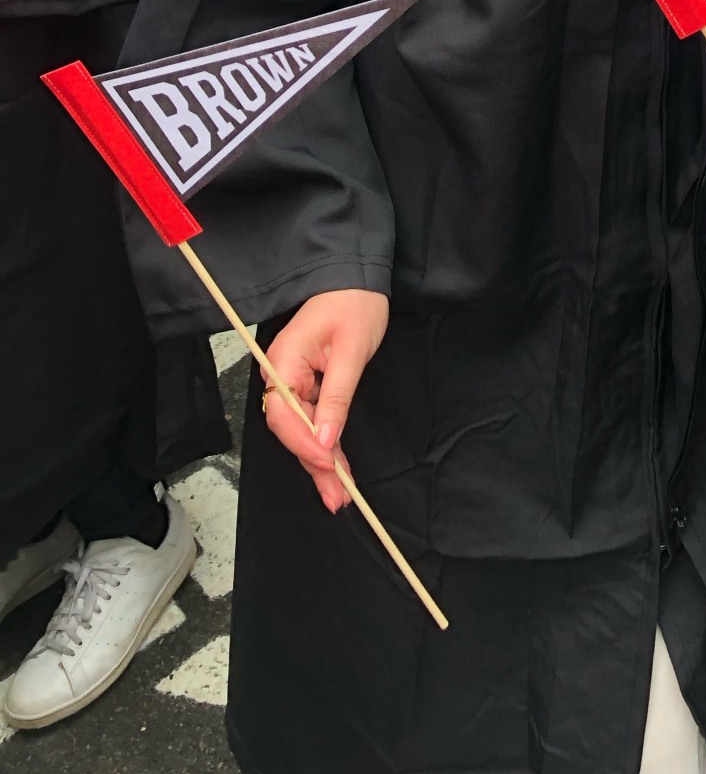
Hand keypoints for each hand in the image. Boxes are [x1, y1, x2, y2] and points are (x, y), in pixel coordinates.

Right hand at [260, 288, 388, 511]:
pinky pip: (311, 420)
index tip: (330, 463)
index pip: (284, 414)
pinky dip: (325, 444)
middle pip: (289, 429)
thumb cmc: (354, 304)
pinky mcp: (306, 384)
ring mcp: (291, 380)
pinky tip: (335, 468)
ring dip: (319, 461)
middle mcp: (279, 374)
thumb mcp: (351, 350)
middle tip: (337, 495)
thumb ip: (337, 396)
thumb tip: (325, 440)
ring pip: (300, 430)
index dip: (305, 443)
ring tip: (338, 495)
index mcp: (282, 361)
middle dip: (313, 463)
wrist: (357, 278)